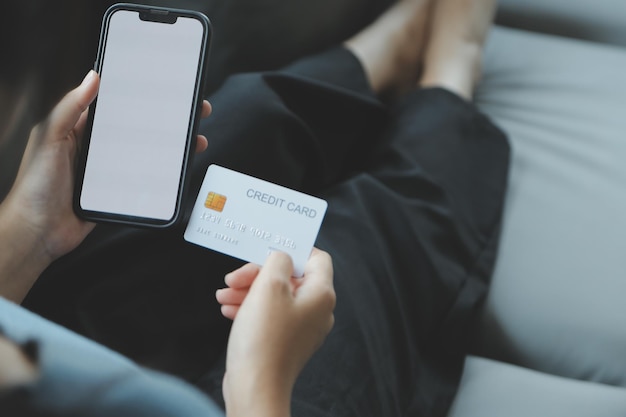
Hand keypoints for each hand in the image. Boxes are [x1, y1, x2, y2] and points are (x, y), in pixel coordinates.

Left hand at [0, 70, 211, 301]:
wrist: (39, 232)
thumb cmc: (35, 186)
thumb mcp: (49, 139)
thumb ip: (69, 108)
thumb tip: (92, 78)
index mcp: (81, 131)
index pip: (117, 108)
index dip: (142, 98)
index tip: (165, 90)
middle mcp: (98, 150)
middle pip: (140, 131)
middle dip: (168, 122)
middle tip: (193, 113)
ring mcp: (110, 173)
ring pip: (148, 155)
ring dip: (172, 149)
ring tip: (195, 141)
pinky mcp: (118, 194)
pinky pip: (145, 181)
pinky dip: (163, 176)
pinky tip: (178, 170)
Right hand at [217, 249, 334, 416]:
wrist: (255, 387)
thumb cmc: (264, 340)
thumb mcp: (269, 286)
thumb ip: (278, 262)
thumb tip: (281, 256)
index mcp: (321, 294)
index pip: (317, 259)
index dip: (293, 250)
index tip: (270, 249)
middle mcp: (316, 311)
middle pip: (290, 277)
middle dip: (258, 274)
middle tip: (236, 277)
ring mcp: (301, 328)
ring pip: (276, 296)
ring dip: (248, 290)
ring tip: (225, 295)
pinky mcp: (285, 341)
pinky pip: (269, 315)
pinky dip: (250, 308)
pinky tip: (229, 309)